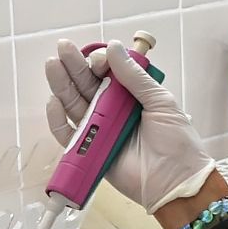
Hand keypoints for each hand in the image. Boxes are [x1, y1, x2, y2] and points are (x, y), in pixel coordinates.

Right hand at [45, 39, 215, 213]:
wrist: (174, 180)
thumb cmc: (175, 141)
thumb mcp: (160, 101)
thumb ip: (134, 76)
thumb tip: (112, 47)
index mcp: (130, 96)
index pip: (107, 73)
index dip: (99, 63)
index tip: (99, 59)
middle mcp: (111, 110)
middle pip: (86, 85)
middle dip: (73, 66)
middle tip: (61, 49)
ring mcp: (98, 129)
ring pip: (73, 104)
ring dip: (61, 85)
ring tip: (52, 66)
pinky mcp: (87, 151)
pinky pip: (66, 133)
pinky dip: (57, 119)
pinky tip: (54, 101)